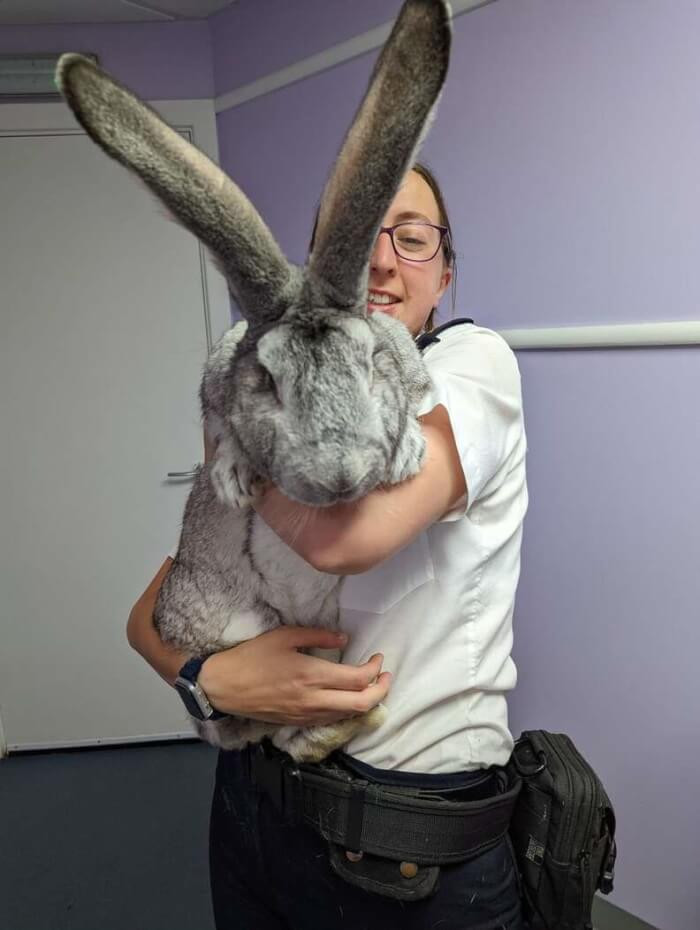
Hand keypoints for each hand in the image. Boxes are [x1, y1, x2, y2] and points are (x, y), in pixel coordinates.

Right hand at [198, 627, 391, 726]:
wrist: (223, 687)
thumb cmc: (252, 657)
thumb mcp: (284, 636)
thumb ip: (318, 636)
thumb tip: (344, 639)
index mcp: (311, 675)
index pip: (357, 679)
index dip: (375, 669)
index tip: (378, 658)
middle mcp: (313, 699)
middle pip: (361, 704)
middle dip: (381, 690)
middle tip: (386, 676)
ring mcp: (306, 715)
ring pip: (348, 716)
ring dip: (366, 702)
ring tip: (372, 686)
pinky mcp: (298, 722)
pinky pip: (332, 720)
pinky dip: (347, 710)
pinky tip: (347, 698)